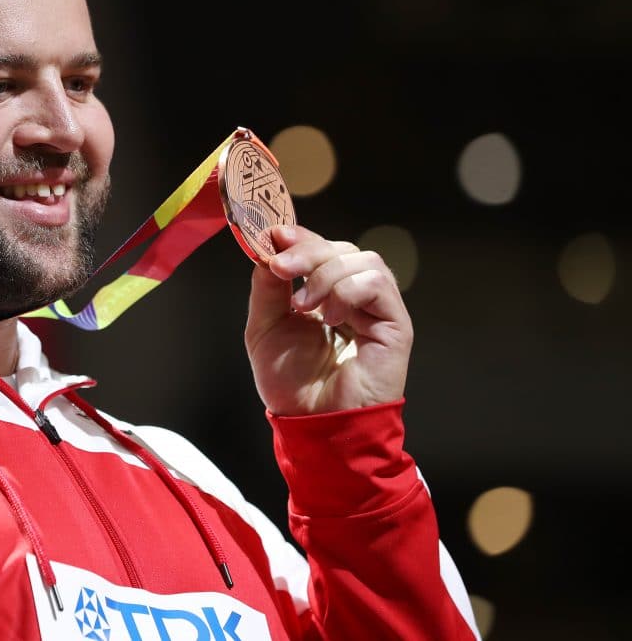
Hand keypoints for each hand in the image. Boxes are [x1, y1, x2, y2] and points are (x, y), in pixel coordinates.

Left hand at [244, 225, 411, 415]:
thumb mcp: (264, 328)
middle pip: (341, 248)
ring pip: (362, 260)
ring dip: (326, 274)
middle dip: (308, 251)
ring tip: (305, 306)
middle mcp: (353, 297)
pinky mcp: (395, 325)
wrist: (312, 423)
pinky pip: (378, 284)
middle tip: (282, 269)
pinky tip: (330, 318)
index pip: (320, 248)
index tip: (275, 236)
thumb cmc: (291, 384)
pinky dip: (348, 292)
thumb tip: (270, 249)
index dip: (300, 237)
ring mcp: (376, 310)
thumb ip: (267, 288)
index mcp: (324, 295)